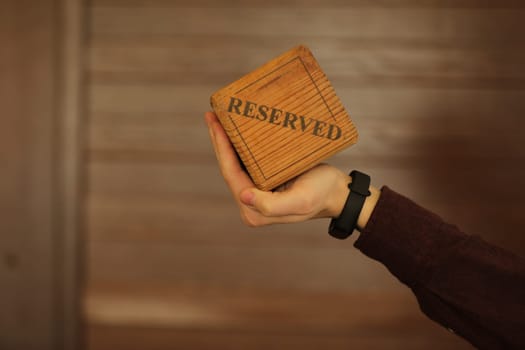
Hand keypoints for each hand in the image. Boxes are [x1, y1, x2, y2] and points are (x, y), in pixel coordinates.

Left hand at [205, 111, 351, 226]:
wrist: (338, 193)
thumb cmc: (321, 195)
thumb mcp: (300, 200)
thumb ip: (271, 205)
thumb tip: (243, 196)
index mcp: (254, 211)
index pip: (231, 175)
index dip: (222, 149)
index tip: (216, 124)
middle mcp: (251, 204)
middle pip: (229, 168)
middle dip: (220, 141)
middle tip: (212, 115)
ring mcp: (256, 193)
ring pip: (236, 164)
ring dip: (227, 141)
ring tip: (219, 118)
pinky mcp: (264, 183)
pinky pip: (247, 162)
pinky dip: (240, 145)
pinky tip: (237, 129)